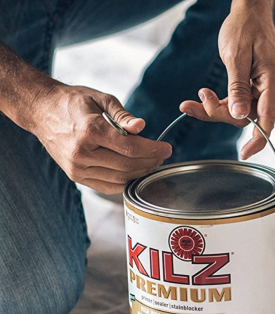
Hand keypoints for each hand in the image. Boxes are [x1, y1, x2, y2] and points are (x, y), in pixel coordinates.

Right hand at [31, 85, 171, 193]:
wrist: (40, 111)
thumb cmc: (73, 102)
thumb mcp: (100, 99)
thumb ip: (123, 115)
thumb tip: (141, 126)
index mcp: (90, 130)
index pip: (131, 148)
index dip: (153, 150)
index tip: (167, 148)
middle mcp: (82, 152)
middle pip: (128, 165)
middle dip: (151, 162)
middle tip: (163, 156)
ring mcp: (77, 167)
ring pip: (119, 178)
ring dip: (141, 173)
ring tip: (153, 163)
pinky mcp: (75, 176)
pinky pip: (107, 186)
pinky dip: (125, 182)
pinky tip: (137, 173)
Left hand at [179, 0, 274, 159]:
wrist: (250, 13)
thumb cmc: (245, 29)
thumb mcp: (236, 57)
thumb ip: (237, 88)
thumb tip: (240, 116)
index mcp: (273, 83)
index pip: (267, 120)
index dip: (257, 140)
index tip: (244, 154)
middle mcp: (272, 90)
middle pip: (247, 117)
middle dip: (219, 114)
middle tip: (195, 101)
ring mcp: (264, 90)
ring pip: (239, 112)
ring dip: (214, 109)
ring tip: (192, 99)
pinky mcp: (254, 88)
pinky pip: (236, 103)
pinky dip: (217, 102)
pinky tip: (200, 98)